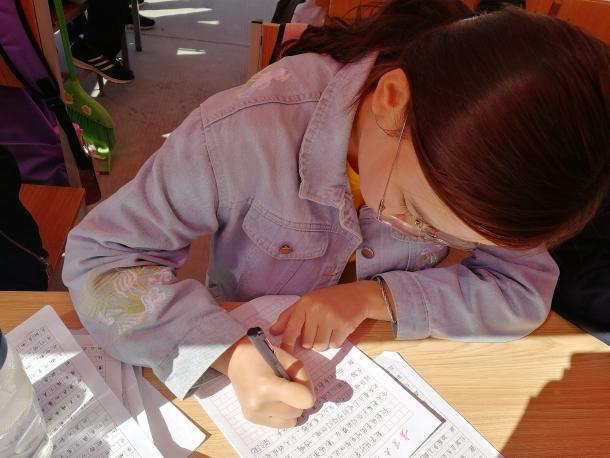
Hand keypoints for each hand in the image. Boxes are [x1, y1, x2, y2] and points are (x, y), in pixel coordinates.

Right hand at [212, 336, 314, 427]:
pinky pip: (280, 423)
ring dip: (291, 408)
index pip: (305, 401)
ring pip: (291, 421)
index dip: (307, 390)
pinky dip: (282, 413)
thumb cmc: (263, 355)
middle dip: (298, 399)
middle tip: (288, 384)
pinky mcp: (251, 418)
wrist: (236, 359)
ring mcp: (254, 414)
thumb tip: (309, 400)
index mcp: (267, 387)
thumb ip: (303, 378)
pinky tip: (274, 400)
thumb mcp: (288, 359)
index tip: (299, 381)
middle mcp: (259, 405)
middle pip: (298, 411)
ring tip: (281, 393)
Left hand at [269, 280, 388, 351]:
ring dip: (323, 343)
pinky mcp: (343, 325)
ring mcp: (330, 317)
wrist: (357, 296)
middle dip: (311, 341)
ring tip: (328, 330)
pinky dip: (335, 341)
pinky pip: (333, 345)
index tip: (285, 353)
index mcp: (305, 303)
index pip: (291, 328)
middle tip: (319, 330)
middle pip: (306, 342)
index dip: (286, 343)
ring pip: (319, 346)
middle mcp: (316, 309)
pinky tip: (338, 330)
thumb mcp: (307, 302)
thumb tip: (273, 331)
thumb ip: (289, 316)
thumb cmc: (329, 300)